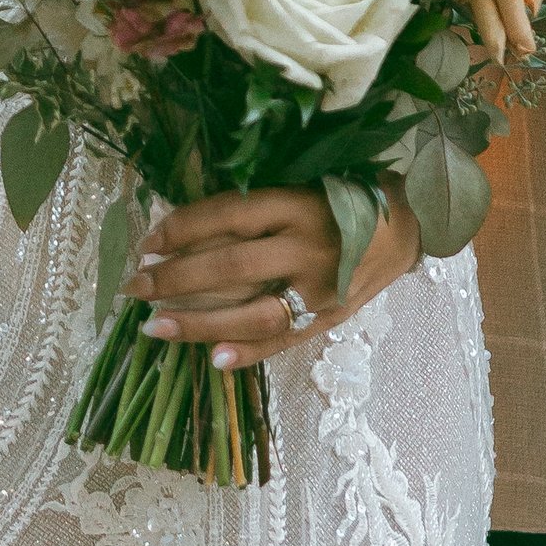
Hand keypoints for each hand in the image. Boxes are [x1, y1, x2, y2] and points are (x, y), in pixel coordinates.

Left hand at [124, 186, 422, 368]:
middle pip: (230, 266)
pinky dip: (247, 353)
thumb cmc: (345, 195)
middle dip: (175, 278)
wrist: (411, 223)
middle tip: (134, 286)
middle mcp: (308, 246)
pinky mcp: (330, 319)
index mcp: (298, 203)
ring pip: (250, 312)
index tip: (148, 241)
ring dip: (197, 322)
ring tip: (154, 327)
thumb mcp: (302, 184)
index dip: (183, 228)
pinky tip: (212, 361)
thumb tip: (186, 229)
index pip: (228, 215)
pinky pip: (284, 341)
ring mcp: (320, 288)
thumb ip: (256, 207)